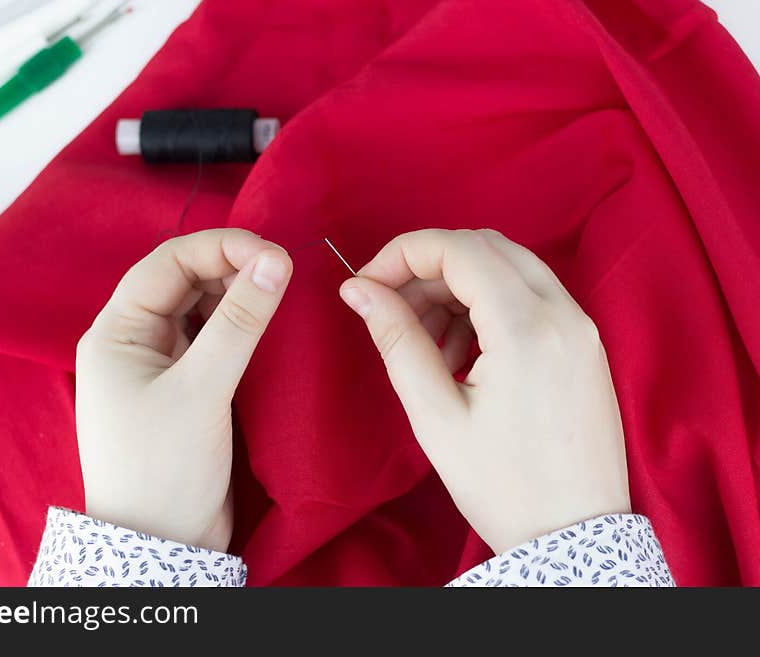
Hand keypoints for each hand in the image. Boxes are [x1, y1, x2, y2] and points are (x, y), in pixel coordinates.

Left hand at [76, 228, 291, 551]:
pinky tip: (266, 321)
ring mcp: (159, 365)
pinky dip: (239, 326)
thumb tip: (275, 261)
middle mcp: (133, 341)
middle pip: (183, 282)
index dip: (220, 248)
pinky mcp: (184, 387)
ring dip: (237, 295)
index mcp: (115, 333)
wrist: (162, 547)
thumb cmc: (165, 469)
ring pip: (200, 309)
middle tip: (283, 270)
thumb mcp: (203, 390)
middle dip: (231, 268)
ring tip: (279, 290)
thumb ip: (240, 322)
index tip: (273, 252)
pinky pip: (211, 340)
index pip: (166, 265)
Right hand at [338, 229, 629, 553]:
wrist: (574, 537)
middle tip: (391, 310)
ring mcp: (580, 327)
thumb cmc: (503, 486)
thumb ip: (396, 339)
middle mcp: (563, 313)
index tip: (366, 285)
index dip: (402, 254)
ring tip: (426, 345)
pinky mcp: (584, 344)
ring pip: (508, 267)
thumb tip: (358, 290)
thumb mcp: (436, 415)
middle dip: (428, 268)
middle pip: (485, 247)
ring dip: (457, 287)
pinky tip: (463, 355)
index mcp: (527, 327)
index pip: (458, 249)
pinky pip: (530, 296)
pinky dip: (487, 306)